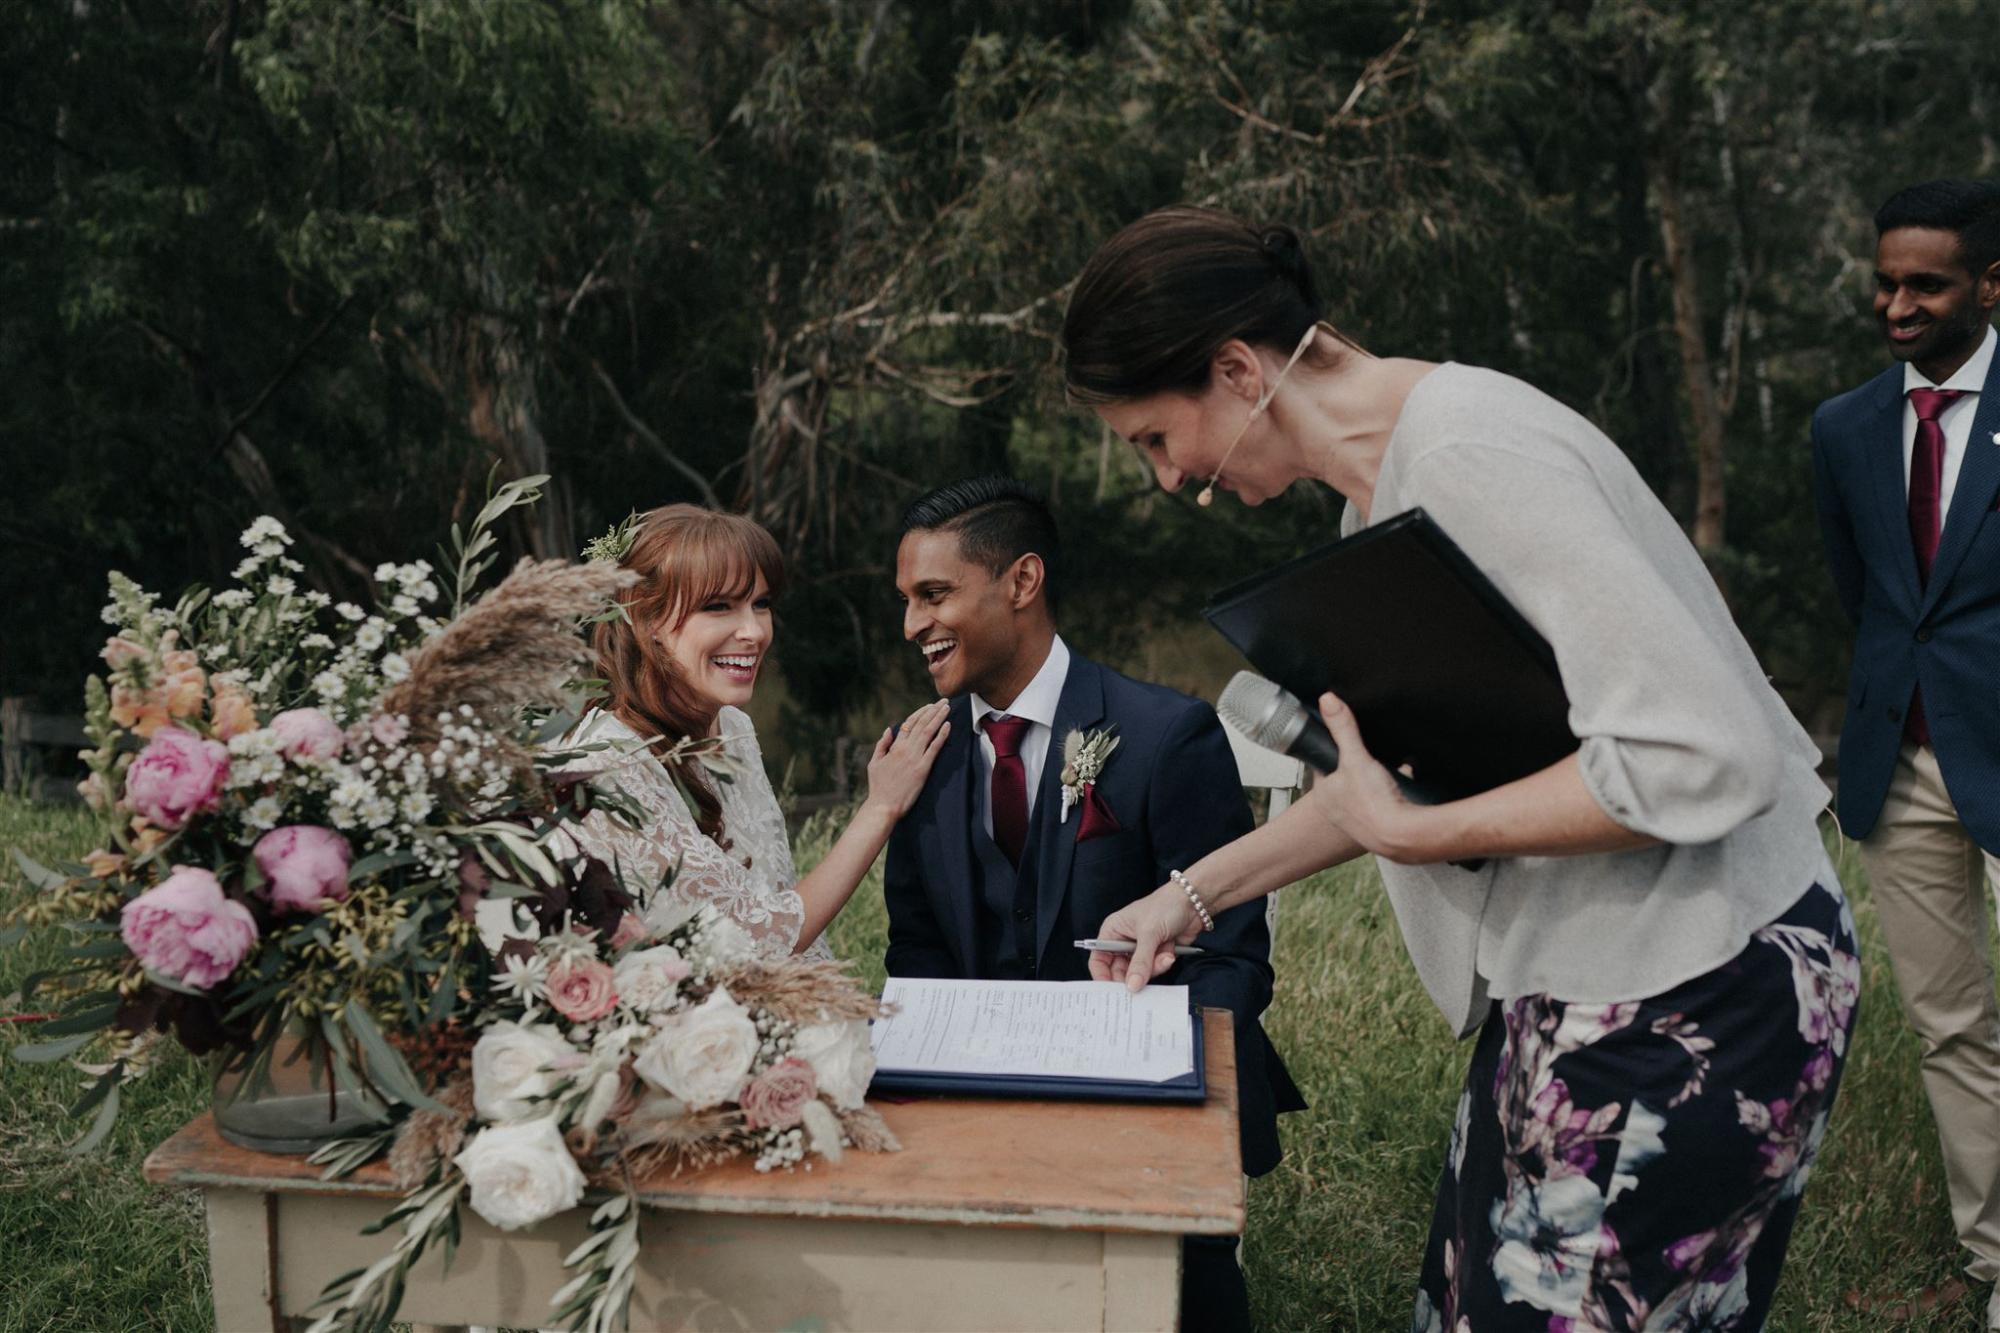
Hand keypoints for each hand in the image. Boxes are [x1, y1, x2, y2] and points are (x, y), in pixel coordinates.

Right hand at [861, 701, 951, 818]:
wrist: (884, 805)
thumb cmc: (878, 787)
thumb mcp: (874, 763)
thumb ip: (882, 745)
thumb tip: (889, 729)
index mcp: (894, 747)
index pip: (909, 724)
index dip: (920, 713)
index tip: (929, 706)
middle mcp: (905, 749)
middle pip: (921, 724)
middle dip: (933, 710)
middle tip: (943, 701)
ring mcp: (915, 758)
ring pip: (928, 732)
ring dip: (939, 717)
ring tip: (947, 707)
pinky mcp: (923, 768)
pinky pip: (934, 748)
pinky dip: (942, 735)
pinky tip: (948, 725)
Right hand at [1087, 884, 1198, 991]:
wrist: (1193, 903)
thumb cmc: (1165, 906)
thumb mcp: (1149, 934)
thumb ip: (1140, 962)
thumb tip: (1132, 986)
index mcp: (1113, 931)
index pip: (1098, 959)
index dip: (1102, 976)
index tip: (1111, 992)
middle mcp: (1123, 942)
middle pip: (1119, 971)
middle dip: (1133, 975)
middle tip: (1142, 983)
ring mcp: (1140, 949)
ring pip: (1139, 973)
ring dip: (1153, 967)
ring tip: (1165, 955)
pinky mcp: (1156, 954)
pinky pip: (1154, 970)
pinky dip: (1163, 964)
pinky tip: (1170, 952)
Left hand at [1306, 689, 1428, 861]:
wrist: (1402, 836)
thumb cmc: (1375, 805)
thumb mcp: (1356, 757)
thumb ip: (1343, 728)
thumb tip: (1328, 701)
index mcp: (1324, 794)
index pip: (1323, 766)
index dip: (1334, 753)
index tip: (1344, 744)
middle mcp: (1337, 810)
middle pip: (1347, 778)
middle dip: (1361, 767)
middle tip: (1369, 759)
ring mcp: (1357, 820)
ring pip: (1366, 791)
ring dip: (1378, 780)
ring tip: (1387, 772)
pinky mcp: (1378, 825)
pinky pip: (1383, 803)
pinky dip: (1392, 793)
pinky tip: (1403, 783)